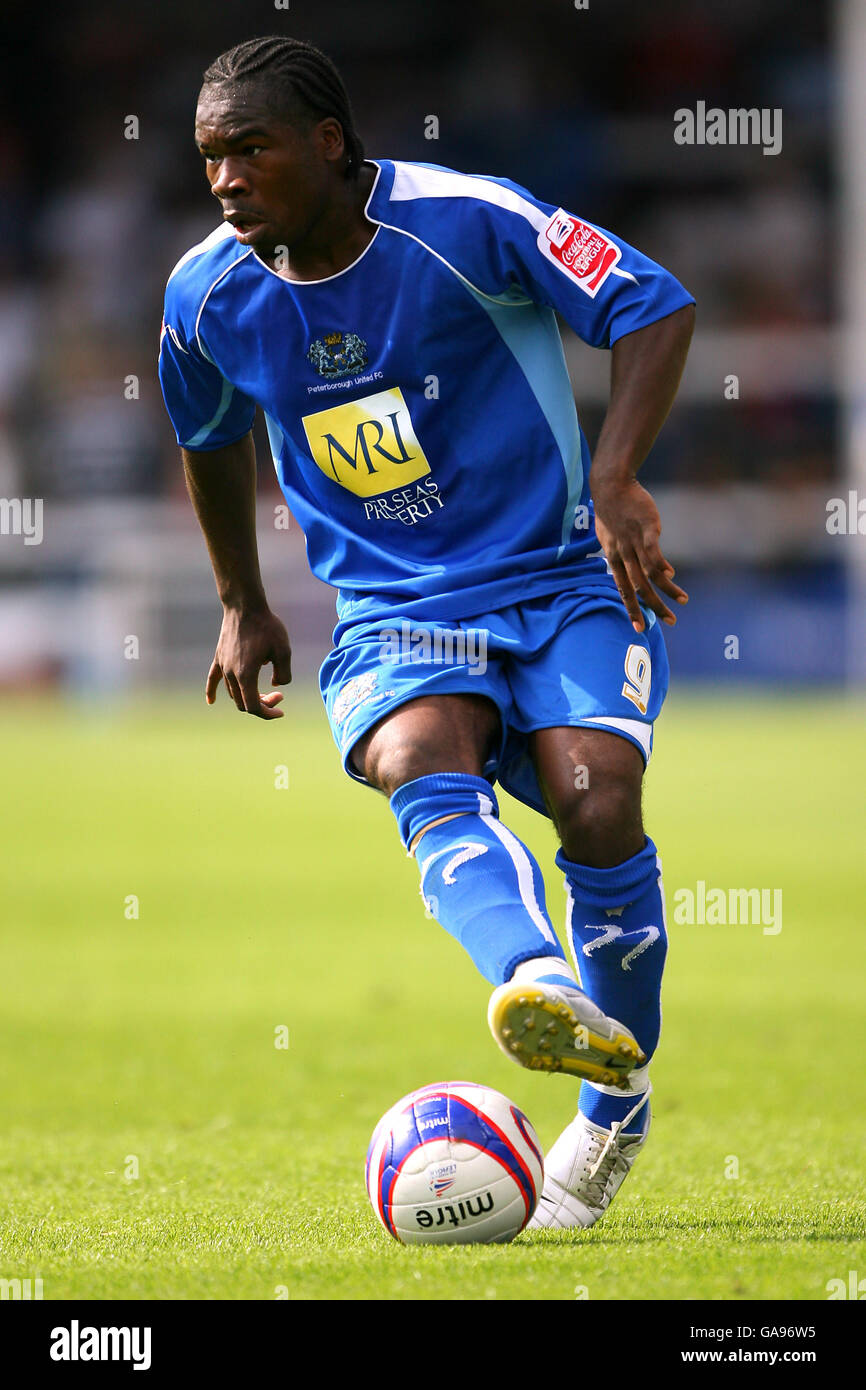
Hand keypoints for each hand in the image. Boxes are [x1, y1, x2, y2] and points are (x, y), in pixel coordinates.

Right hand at [205, 607, 291, 717]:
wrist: (245, 606)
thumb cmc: (266, 627)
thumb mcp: (284, 651)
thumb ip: (284, 674)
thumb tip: (276, 685)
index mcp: (246, 675)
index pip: (253, 707)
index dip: (268, 713)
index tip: (281, 710)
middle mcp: (231, 674)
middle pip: (243, 703)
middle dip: (262, 705)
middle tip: (278, 694)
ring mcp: (223, 666)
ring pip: (233, 693)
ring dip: (248, 697)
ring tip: (267, 689)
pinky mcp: (219, 657)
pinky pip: (213, 679)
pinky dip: (212, 691)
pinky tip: (211, 701)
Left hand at [592, 477, 687, 632]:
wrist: (611, 484)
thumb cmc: (613, 510)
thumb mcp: (613, 536)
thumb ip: (629, 555)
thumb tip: (660, 571)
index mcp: (613, 557)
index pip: (622, 589)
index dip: (631, 609)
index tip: (639, 628)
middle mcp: (622, 554)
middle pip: (638, 587)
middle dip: (654, 607)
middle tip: (670, 621)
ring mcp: (633, 542)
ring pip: (649, 574)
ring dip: (667, 590)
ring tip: (682, 600)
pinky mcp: (646, 529)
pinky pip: (653, 552)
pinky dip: (662, 566)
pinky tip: (671, 576)